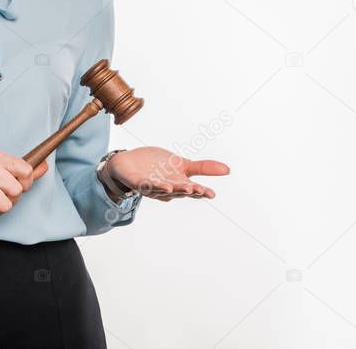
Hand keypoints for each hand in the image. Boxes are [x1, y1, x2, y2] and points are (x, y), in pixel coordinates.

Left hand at [106, 146, 229, 201]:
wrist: (128, 162)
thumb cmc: (155, 165)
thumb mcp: (181, 163)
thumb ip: (202, 167)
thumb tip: (228, 170)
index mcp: (178, 183)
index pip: (192, 189)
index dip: (201, 192)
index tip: (211, 194)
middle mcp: (166, 188)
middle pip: (179, 191)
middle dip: (189, 190)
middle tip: (198, 190)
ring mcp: (151, 187)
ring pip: (163, 190)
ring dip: (174, 189)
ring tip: (185, 188)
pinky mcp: (137, 182)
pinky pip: (146, 185)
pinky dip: (154, 186)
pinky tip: (162, 186)